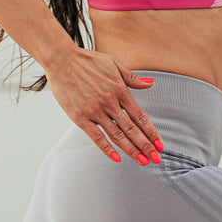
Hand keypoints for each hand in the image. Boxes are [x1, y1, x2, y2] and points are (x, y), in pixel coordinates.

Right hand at [44, 49, 164, 166]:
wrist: (61, 60)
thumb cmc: (87, 60)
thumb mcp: (114, 63)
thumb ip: (132, 77)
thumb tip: (150, 83)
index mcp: (120, 90)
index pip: (140, 116)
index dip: (151, 131)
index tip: (160, 143)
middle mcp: (110, 103)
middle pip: (132, 129)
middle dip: (146, 146)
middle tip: (156, 158)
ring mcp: (95, 111)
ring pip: (117, 135)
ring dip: (131, 150)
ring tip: (142, 161)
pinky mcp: (80, 117)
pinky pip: (96, 136)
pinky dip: (106, 148)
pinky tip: (116, 158)